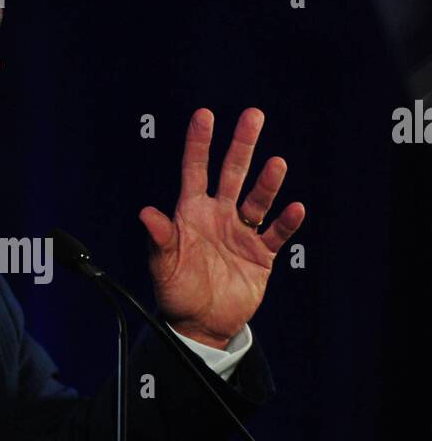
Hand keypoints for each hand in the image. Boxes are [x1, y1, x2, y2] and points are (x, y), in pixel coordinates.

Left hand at [138, 107, 304, 346]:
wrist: (201, 324)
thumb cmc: (176, 292)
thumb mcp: (163, 266)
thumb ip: (160, 238)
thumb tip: (147, 213)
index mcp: (192, 212)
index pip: (195, 170)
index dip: (199, 144)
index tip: (205, 116)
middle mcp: (219, 215)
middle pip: (233, 173)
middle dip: (242, 145)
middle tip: (253, 116)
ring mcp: (241, 232)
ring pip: (257, 200)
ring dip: (267, 183)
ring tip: (277, 164)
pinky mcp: (261, 254)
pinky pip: (276, 234)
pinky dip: (286, 222)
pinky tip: (294, 209)